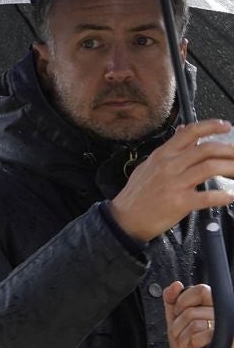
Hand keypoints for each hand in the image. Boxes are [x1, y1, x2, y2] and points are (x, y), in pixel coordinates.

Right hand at [109, 121, 233, 240]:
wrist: (124, 220)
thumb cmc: (137, 195)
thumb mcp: (149, 166)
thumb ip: (169, 149)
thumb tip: (183, 131)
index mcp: (162, 155)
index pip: (190, 132)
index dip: (211, 126)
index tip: (226, 126)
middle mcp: (169, 166)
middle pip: (206, 149)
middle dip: (230, 149)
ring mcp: (174, 184)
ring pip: (210, 167)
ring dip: (231, 168)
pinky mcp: (179, 202)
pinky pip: (207, 196)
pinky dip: (223, 196)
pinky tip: (230, 196)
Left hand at [164, 281, 233, 347]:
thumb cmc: (190, 346)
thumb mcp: (176, 321)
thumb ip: (172, 301)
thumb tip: (175, 285)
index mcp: (214, 306)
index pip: (200, 290)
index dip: (183, 302)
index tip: (180, 314)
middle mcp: (225, 314)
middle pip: (192, 309)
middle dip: (179, 325)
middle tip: (185, 335)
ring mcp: (228, 328)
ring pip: (193, 323)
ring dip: (183, 338)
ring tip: (191, 345)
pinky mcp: (228, 342)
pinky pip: (200, 336)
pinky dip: (191, 345)